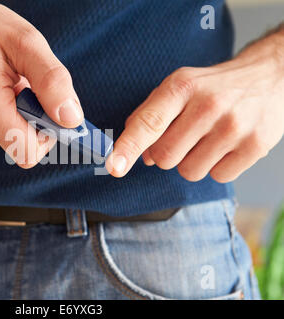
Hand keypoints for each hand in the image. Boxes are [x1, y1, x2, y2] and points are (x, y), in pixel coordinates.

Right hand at [0, 0, 83, 167]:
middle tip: (21, 83)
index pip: (28, 152)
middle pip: (18, 142)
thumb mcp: (24, 42)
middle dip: (30, 115)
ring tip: (1, 80)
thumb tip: (71, 119)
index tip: (50, 110)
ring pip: (5, 134)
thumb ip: (53, 81)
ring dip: (13, 111)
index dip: (48, 135)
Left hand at [106, 31, 283, 181]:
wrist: (269, 77)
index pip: (148, 122)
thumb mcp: (178, 86)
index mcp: (182, 87)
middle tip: (184, 136)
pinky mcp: (255, 146)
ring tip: (207, 139)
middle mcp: (208, 105)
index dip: (128, 147)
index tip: (114, 167)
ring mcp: (234, 127)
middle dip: (166, 154)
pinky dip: (216, 166)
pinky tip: (225, 145)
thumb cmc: (214, 86)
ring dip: (191, 162)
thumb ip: (150, 116)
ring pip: (189, 172)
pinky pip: (217, 176)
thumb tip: (138, 154)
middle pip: (165, 157)